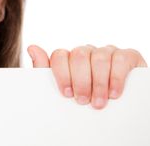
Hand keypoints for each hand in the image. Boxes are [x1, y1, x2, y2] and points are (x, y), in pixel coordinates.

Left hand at [27, 44, 147, 108]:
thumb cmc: (87, 99)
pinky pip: (120, 58)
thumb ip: (46, 71)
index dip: (62, 74)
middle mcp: (87, 52)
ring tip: (99, 102)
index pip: (60, 55)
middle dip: (80, 81)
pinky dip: (116, 77)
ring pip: (99, 57)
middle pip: (79, 55)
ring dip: (98, 83)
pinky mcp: (128, 56)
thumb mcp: (65, 90)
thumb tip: (31, 47)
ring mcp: (107, 52)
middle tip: (83, 101)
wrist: (119, 112)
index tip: (66, 94)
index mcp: (70, 58)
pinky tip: (114, 93)